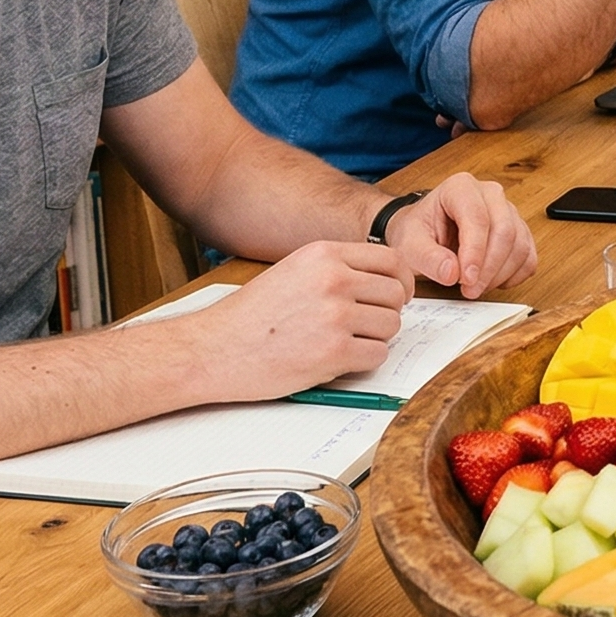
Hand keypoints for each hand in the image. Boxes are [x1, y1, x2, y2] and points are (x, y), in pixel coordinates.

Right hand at [194, 240, 413, 399]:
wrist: (215, 349)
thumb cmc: (252, 315)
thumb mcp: (294, 271)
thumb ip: (337, 269)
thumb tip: (387, 281)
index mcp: (324, 255)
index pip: (392, 260)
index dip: (401, 281)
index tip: (397, 295)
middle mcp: (333, 280)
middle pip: (395, 295)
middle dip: (386, 312)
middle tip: (364, 325)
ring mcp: (335, 316)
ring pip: (391, 326)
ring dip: (375, 338)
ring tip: (343, 342)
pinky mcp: (334, 352)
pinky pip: (377, 355)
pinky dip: (364, 361)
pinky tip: (337, 359)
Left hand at [379, 172, 538, 298]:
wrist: (425, 233)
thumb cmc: (418, 233)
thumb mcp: (409, 246)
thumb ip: (426, 258)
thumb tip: (451, 272)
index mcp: (460, 188)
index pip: (477, 218)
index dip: (474, 252)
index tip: (465, 279)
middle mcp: (489, 194)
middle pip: (504, 230)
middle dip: (489, 267)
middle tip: (470, 290)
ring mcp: (508, 211)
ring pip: (519, 245)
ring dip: (500, 274)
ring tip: (475, 287)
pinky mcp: (519, 231)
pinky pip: (528, 256)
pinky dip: (514, 275)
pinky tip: (492, 282)